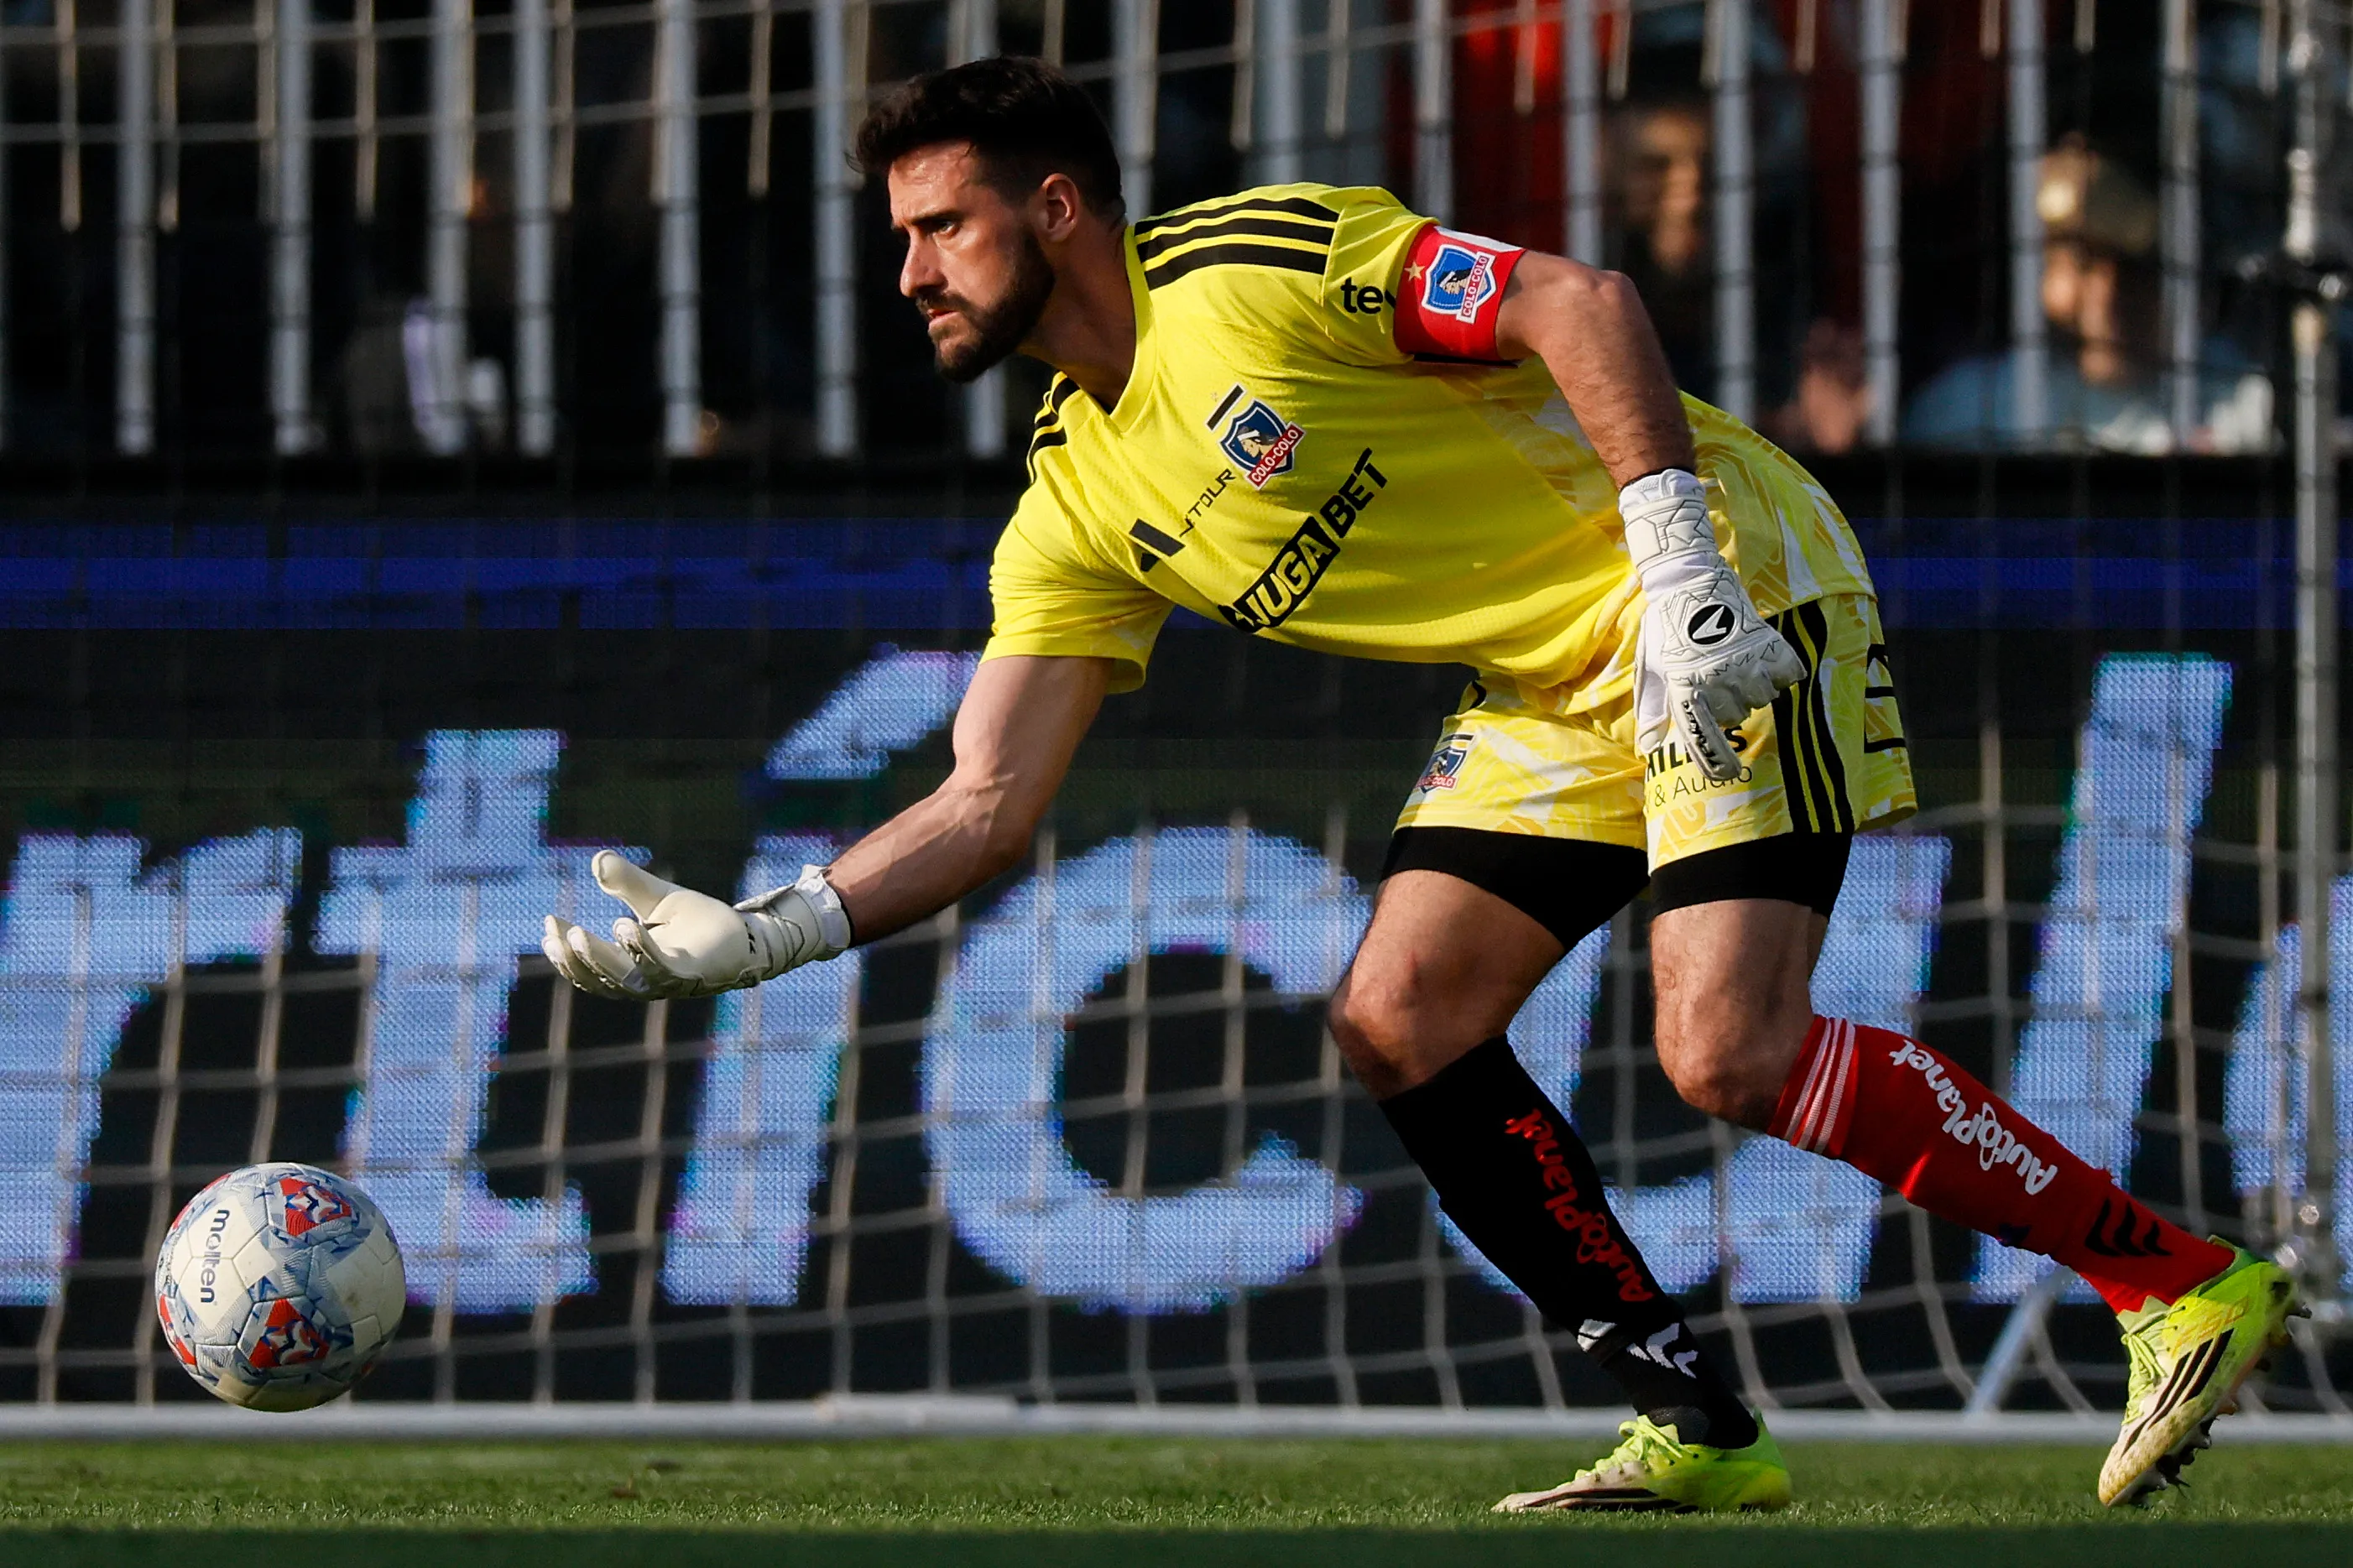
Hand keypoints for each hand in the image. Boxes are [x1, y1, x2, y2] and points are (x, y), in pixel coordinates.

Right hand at [541, 851, 851, 999]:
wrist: (744, 934)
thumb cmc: (698, 923)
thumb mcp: (656, 898)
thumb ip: (627, 883)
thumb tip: (598, 859)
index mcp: (630, 968)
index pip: (588, 967)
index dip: (564, 952)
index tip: (548, 924)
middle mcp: (644, 982)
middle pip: (599, 979)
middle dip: (575, 959)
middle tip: (556, 932)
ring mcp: (668, 982)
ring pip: (624, 979)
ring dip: (600, 958)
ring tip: (580, 934)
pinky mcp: (693, 975)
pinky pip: (662, 969)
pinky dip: (641, 951)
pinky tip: (626, 927)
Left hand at [1621, 470, 1805, 781]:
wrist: (1690, 581)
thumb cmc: (1666, 628)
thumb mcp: (1654, 670)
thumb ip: (1654, 712)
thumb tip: (1648, 750)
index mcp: (1686, 692)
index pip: (1705, 742)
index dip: (1716, 763)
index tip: (1727, 775)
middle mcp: (1717, 684)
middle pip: (1735, 717)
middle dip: (1727, 703)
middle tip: (1716, 675)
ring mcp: (1746, 665)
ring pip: (1760, 698)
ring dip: (1751, 686)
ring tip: (1733, 660)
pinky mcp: (1769, 646)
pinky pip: (1786, 677)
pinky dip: (1778, 671)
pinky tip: (1760, 656)